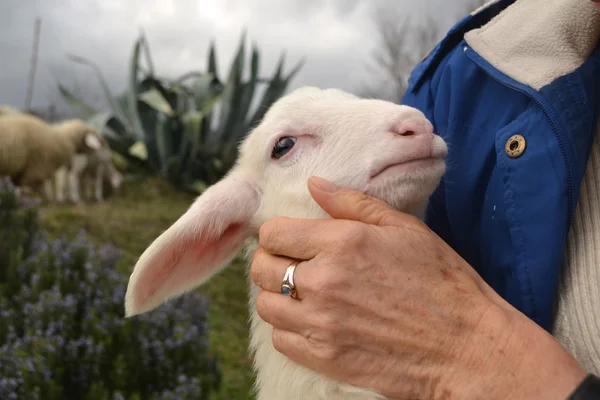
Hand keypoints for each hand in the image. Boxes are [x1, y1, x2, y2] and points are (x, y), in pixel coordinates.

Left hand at [251, 176, 586, 399]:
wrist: (465, 346)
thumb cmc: (441, 282)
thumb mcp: (403, 228)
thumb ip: (352, 203)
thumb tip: (314, 184)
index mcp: (341, 244)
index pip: (273, 233)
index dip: (277, 232)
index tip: (291, 237)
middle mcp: (323, 283)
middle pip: (261, 268)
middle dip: (271, 259)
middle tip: (292, 261)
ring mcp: (321, 324)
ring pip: (266, 306)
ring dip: (277, 294)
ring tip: (301, 291)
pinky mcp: (325, 358)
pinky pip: (281, 340)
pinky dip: (288, 328)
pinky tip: (311, 319)